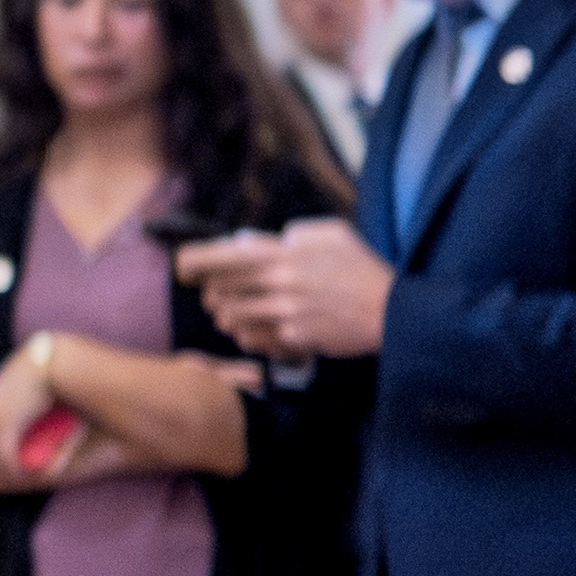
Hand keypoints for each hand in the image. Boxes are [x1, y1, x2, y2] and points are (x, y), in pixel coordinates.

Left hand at [183, 218, 392, 357]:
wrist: (393, 311)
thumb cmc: (362, 269)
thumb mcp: (331, 234)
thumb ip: (292, 234)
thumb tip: (250, 241)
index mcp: (284, 254)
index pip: (221, 255)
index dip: (192, 261)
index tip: (182, 265)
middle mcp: (280, 284)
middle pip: (218, 290)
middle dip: (210, 292)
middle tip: (214, 292)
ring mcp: (286, 315)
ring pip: (230, 319)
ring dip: (226, 316)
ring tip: (236, 312)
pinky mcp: (293, 340)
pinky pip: (252, 341)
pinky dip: (247, 336)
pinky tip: (257, 330)